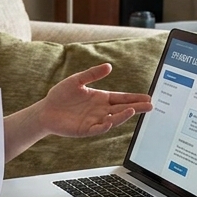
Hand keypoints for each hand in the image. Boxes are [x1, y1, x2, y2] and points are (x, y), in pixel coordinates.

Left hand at [36, 63, 152, 137]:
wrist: (46, 110)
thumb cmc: (60, 95)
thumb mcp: (77, 80)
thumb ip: (92, 74)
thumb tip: (109, 66)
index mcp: (101, 98)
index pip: (122, 98)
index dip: (134, 98)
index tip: (148, 97)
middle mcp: (101, 110)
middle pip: (122, 109)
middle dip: (137, 107)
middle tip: (150, 106)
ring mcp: (94, 121)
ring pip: (113, 119)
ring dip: (123, 116)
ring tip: (133, 110)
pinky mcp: (85, 130)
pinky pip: (98, 129)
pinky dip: (105, 125)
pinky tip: (110, 120)